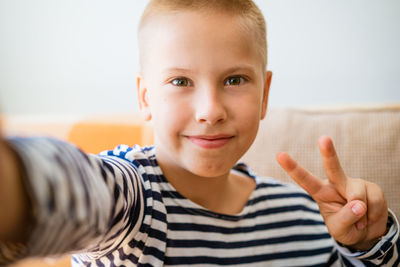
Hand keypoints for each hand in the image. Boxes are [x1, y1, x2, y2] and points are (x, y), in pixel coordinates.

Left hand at [276, 136, 387, 250]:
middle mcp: (336, 184)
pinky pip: (375, 200)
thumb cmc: (346, 228)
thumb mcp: (340, 229)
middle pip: (332, 167)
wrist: (366, 233)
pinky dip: (374, 214)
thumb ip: (345, 218)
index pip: (305, 180)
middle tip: (324, 139)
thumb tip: (359, 204)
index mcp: (320, 192)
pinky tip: (369, 218)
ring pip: (357, 193)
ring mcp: (354, 184)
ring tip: (360, 221)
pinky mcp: (372, 188)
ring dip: (362, 213)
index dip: (292, 168)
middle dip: (328, 152)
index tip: (279, 155)